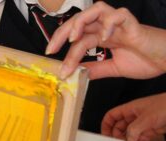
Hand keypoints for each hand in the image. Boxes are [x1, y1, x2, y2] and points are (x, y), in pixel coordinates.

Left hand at [47, 3, 165, 78]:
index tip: (56, 67)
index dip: (64, 50)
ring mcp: (120, 24)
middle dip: (62, 32)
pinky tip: (103, 37)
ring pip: (96, 10)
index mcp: (102, 36)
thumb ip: (96, 69)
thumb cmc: (146, 60)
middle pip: (79, 19)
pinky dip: (108, 23)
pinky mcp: (133, 24)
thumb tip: (76, 74)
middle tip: (52, 49)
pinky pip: (119, 15)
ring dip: (80, 22)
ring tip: (73, 38)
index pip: (77, 37)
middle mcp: (108, 27)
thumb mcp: (113, 68)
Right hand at [102, 94, 165, 140]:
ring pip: (132, 134)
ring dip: (132, 140)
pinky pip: (142, 137)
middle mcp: (136, 115)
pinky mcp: (153, 129)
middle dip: (120, 136)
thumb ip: (134, 129)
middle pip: (120, 127)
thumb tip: (128, 138)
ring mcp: (144, 122)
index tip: (105, 136)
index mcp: (131, 108)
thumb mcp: (146, 117)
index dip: (106, 125)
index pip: (112, 116)